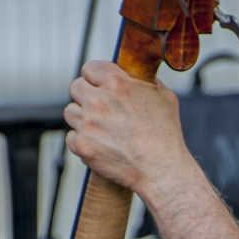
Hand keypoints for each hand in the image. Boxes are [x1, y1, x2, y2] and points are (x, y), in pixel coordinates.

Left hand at [64, 60, 188, 194]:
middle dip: (87, 96)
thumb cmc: (166, 136)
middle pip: (76, 88)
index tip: (100, 86)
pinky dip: (82, 141)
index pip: (90, 68)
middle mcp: (98, 101)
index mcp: (117, 83)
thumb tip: (142, 79)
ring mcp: (87, 124)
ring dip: (83, 118)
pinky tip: (98, 144)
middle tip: (100, 108)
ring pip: (71, 112)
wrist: (161, 170)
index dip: (96, 77)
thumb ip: (148, 83)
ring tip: (100, 128)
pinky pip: (71, 137)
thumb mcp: (165, 98)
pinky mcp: (82, 145)